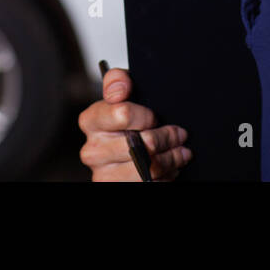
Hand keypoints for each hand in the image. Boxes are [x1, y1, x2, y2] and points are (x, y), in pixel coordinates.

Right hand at [77, 66, 191, 180]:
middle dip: (166, 138)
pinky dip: (166, 176)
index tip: (154, 116)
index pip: (123, 114)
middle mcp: (92, 151)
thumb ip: (118, 80)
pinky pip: (150, 184)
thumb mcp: (123, 93)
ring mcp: (104, 175)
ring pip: (149, 168)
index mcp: (91, 121)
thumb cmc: (126, 120)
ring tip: (179, 152)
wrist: (125, 149)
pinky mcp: (115, 188)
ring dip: (171, 159)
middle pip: (142, 144)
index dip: (145, 116)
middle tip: (179, 134)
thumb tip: (119, 88)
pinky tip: (168, 167)